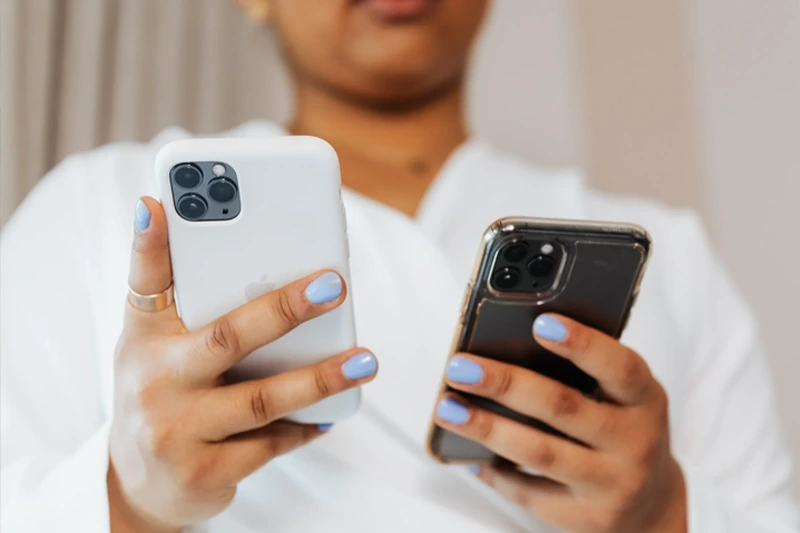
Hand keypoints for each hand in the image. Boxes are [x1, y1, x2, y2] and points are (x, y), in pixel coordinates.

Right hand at [108, 198, 377, 531]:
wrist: (139, 485)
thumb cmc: (159, 392)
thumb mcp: (150, 342)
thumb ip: (172, 291)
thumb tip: (171, 217)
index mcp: (146, 338)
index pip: (145, 281)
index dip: (150, 243)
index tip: (160, 204)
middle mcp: (156, 381)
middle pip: (227, 337)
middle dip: (283, 309)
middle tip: (333, 286)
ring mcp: (179, 431)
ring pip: (262, 399)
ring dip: (320, 378)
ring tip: (365, 360)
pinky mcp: (206, 472)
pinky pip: (270, 446)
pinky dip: (304, 426)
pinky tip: (333, 412)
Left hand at [434, 314, 685, 532]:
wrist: (652, 506)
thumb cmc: (623, 430)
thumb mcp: (623, 398)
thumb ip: (585, 373)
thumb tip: (508, 343)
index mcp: (645, 400)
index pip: (619, 368)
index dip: (582, 344)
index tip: (540, 323)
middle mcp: (635, 443)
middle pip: (563, 408)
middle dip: (505, 384)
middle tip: (460, 367)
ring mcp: (611, 484)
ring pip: (540, 453)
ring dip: (487, 428)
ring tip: (448, 408)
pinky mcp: (586, 519)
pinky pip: (529, 494)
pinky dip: (494, 472)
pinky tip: (467, 454)